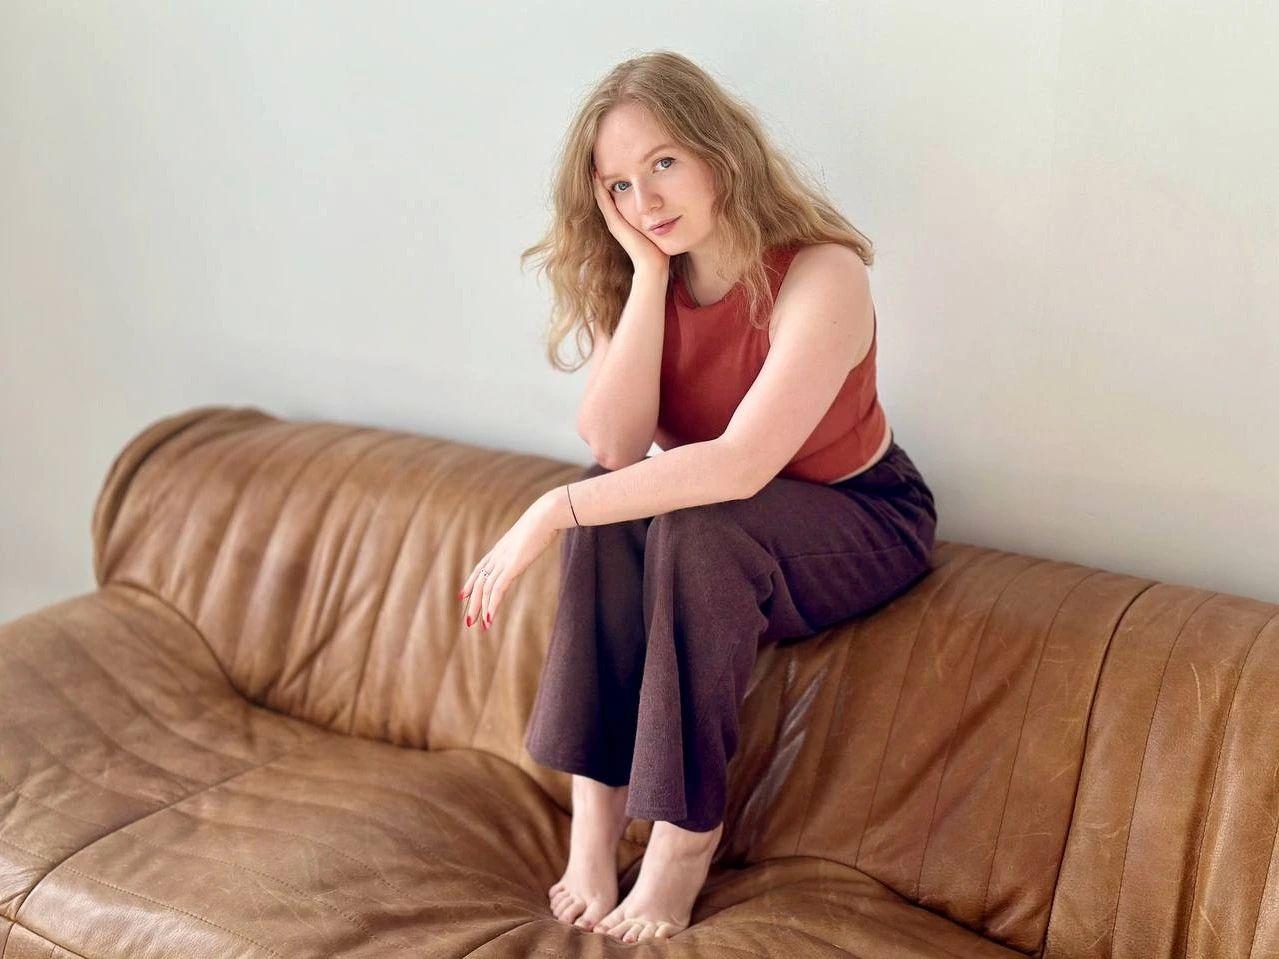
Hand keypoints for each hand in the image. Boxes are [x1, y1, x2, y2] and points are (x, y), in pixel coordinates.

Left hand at [459, 495, 559, 631]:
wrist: (546, 514)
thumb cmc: (544, 520)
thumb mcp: (532, 533)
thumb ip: (528, 539)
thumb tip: (534, 538)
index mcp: (501, 548)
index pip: (480, 568)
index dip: (471, 582)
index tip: (463, 595)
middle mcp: (498, 555)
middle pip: (479, 581)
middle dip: (474, 602)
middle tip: (469, 620)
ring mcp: (504, 560)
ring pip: (486, 588)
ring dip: (481, 608)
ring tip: (479, 626)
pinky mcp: (512, 566)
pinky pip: (497, 589)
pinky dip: (492, 605)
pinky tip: (489, 618)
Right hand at [591, 167, 669, 275]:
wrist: (654, 265)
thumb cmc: (659, 248)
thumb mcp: (658, 224)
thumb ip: (658, 214)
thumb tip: (667, 202)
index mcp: (626, 219)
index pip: (617, 195)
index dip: (614, 179)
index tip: (613, 161)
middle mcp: (617, 220)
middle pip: (606, 193)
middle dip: (604, 176)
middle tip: (597, 157)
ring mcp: (613, 222)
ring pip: (602, 195)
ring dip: (597, 180)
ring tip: (593, 162)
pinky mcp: (614, 224)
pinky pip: (604, 201)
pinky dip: (599, 188)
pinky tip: (596, 174)